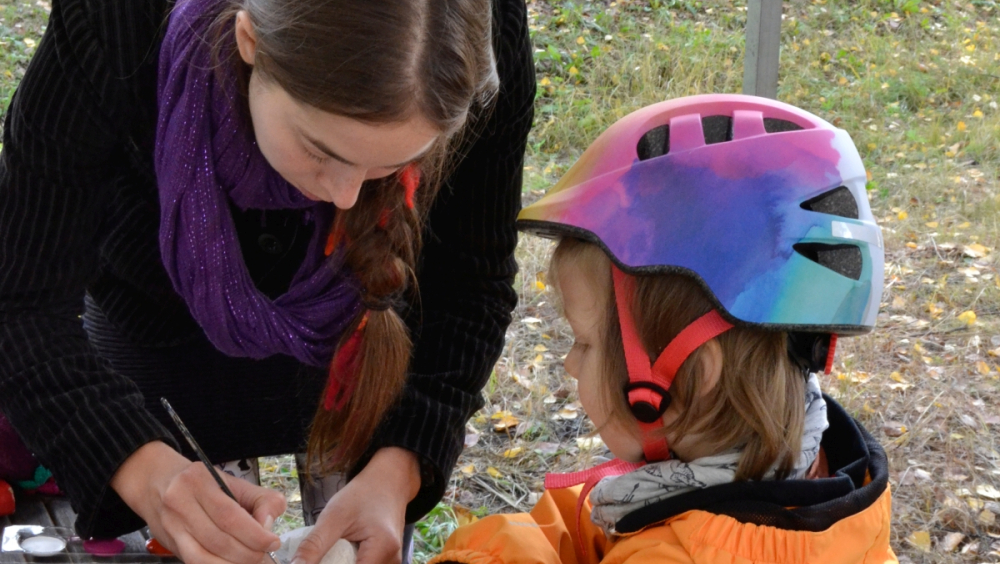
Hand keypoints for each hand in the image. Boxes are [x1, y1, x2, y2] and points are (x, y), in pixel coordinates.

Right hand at [112, 441, 285, 563]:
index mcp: (200, 482)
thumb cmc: (201, 482)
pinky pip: (193, 562)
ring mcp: (172, 525)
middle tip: (264, 556)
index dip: (255, 534)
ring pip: (203, 556)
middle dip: (247, 553)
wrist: (155, 480)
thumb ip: (260, 499)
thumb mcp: (233, 481)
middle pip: (219, 539)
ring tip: (250, 561)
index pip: (230, 516)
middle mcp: (180, 503)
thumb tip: (268, 525)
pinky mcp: (169, 542)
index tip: (272, 542)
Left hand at [292, 447, 420, 563]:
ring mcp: (391, 563)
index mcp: (382, 549)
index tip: (314, 559)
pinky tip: (341, 553)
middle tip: (321, 552)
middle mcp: (391, 561)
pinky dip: (349, 563)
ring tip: (331, 551)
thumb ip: (314, 545)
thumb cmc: (363, 494)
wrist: (388, 482)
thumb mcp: (334, 516)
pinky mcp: (387, 562)